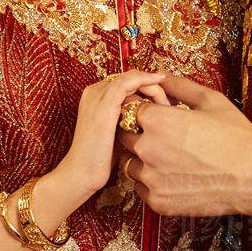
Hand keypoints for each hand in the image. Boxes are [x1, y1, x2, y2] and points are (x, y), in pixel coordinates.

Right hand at [47, 70, 168, 204]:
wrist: (80, 173)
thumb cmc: (100, 158)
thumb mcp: (117, 132)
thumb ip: (129, 118)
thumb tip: (154, 114)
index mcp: (95, 96)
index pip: (127, 83)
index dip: (148, 89)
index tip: (166, 102)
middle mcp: (95, 91)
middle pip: (131, 78)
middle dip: (154, 87)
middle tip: (170, 104)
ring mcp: (98, 95)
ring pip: (132, 77)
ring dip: (154, 87)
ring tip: (167, 104)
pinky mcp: (104, 103)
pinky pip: (128, 82)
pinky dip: (146, 82)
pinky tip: (160, 94)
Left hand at [119, 73, 251, 218]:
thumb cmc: (236, 137)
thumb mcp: (211, 101)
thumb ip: (180, 86)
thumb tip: (162, 78)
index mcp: (157, 120)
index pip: (130, 109)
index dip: (144, 110)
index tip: (158, 115)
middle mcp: (148, 149)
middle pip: (124, 136)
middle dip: (139, 133)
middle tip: (165, 137)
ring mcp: (151, 178)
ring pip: (129, 163)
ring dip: (142, 159)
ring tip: (170, 158)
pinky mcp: (158, 201)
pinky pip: (140, 188)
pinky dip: (151, 182)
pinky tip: (173, 176)